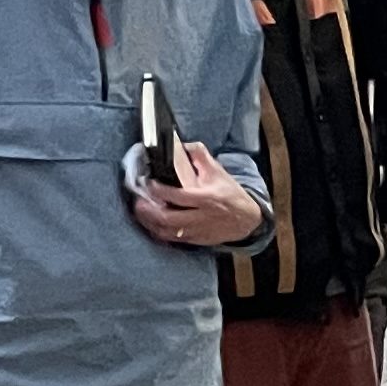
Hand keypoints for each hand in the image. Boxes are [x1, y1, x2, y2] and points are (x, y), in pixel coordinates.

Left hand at [132, 150, 263, 248]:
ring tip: (141, 213)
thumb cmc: (231, 194)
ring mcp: (199, 231)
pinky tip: (152, 224)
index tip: (148, 184)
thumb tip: (184, 145)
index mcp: (207, 198)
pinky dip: (160, 232)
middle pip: (169, 219)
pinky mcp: (197, 240)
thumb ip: (201, 157)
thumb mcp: (219, 173)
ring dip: (151, 223)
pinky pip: (174, 240)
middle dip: (149, 212)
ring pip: (169, 232)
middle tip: (138, 202)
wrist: (248, 219)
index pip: (178, 196)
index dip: (160, 191)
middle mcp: (202, 216)